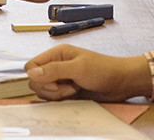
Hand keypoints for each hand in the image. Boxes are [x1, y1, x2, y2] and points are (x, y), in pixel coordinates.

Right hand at [24, 45, 151, 101]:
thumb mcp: (78, 68)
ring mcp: (61, 78)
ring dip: (57, 94)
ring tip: (74, 89)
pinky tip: (75, 93)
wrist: (122, 82)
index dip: (37, 77)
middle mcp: (56, 65)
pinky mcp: (67, 90)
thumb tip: (32, 73)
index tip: (53, 81)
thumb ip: (54, 70)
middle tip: (67, 86)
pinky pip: (54, 98)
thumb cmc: (104, 69)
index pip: (31, 65)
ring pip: (44, 91)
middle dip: (50, 88)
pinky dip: (62, 99)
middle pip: (36, 80)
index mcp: (57, 54)